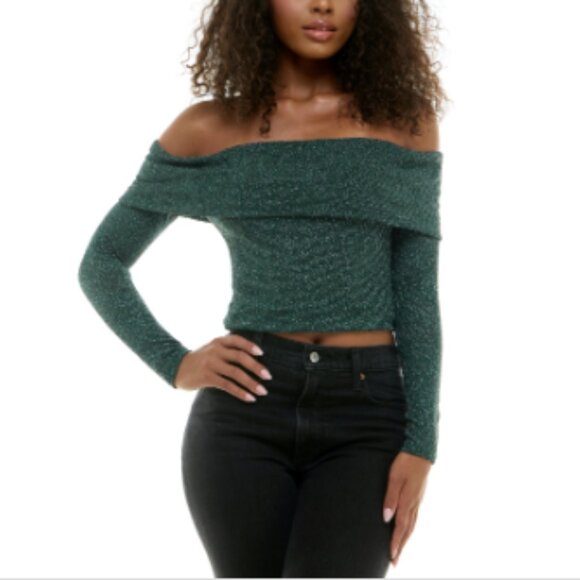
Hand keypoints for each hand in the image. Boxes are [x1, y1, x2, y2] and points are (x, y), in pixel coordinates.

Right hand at [173, 333, 271, 401]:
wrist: (177, 368)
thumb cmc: (201, 359)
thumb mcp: (213, 349)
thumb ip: (229, 349)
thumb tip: (255, 357)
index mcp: (219, 341)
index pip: (237, 340)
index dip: (250, 346)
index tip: (262, 353)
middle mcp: (215, 351)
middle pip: (240, 357)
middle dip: (256, 367)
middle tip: (269, 377)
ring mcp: (210, 363)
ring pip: (235, 373)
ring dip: (251, 383)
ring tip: (263, 391)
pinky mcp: (207, 377)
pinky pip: (227, 385)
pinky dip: (240, 392)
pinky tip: (250, 398)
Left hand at [383, 451, 431, 565]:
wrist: (421, 450)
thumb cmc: (406, 462)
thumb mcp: (395, 478)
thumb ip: (390, 498)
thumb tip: (386, 518)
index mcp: (408, 501)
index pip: (401, 527)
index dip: (396, 542)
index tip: (391, 556)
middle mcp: (414, 504)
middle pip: (407, 530)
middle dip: (401, 546)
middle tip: (395, 561)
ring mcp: (418, 500)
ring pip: (412, 524)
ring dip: (405, 538)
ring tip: (399, 550)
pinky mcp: (418, 495)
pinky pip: (414, 517)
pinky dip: (410, 528)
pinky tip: (407, 529)